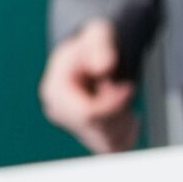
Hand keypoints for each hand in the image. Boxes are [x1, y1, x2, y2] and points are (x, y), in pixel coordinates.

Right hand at [39, 19, 137, 153]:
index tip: (128, 87)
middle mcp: (58, 113)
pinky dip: (126, 131)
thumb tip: (104, 66)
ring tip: (120, 96)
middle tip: (124, 88)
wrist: (91, 55)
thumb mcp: (98, 34)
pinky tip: (122, 111)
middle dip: (120, 111)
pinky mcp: (87, 137)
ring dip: (124, 121)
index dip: (113, 104)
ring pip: (109, 142)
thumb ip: (101, 46)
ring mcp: (72, 127)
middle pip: (99, 130)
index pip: (87, 114)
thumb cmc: (93, 45)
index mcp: (54, 90)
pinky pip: (115, 148)